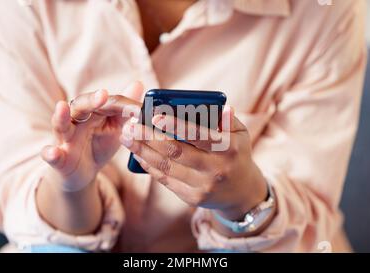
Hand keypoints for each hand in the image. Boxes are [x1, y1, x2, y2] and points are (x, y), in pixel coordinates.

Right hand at [41, 82, 142, 191]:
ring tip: (62, 107)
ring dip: (61, 116)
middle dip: (91, 100)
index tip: (137, 107)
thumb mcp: (116, 128)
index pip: (105, 103)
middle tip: (103, 95)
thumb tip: (138, 84)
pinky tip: (52, 152)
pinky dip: (50, 153)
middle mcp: (76, 120)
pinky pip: (51, 155)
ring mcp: (65, 139)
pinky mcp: (58, 159)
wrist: (82, 173)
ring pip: (61, 125)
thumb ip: (125, 109)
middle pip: (81, 106)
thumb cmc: (99, 145)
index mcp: (91, 112)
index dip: (121, 105)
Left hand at [119, 106, 267, 220]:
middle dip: (149, 137)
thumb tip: (211, 106)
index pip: (198, 135)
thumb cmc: (237, 154)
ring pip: (166, 167)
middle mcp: (216, 169)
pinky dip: (150, 166)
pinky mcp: (192, 198)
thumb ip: (226, 119)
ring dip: (143, 151)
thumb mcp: (239, 134)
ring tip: (127, 137)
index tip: (154, 117)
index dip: (175, 126)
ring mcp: (203, 187)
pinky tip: (138, 154)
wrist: (242, 193)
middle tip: (131, 126)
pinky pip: (166, 180)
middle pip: (176, 152)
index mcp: (228, 149)